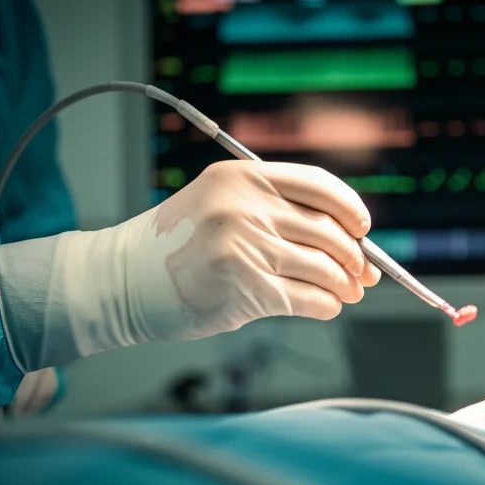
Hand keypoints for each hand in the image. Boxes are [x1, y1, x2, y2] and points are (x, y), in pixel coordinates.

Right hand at [122, 160, 381, 340]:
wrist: (121, 282)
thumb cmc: (177, 247)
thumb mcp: (219, 204)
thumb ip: (273, 210)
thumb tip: (345, 237)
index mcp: (240, 177)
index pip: (318, 184)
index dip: (350, 207)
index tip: (363, 227)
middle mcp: (244, 206)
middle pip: (328, 230)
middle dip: (355, 257)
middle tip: (363, 273)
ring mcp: (244, 248)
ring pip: (323, 268)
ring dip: (344, 285)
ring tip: (347, 293)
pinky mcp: (244, 289)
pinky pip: (307, 298)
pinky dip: (326, 305)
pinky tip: (325, 307)